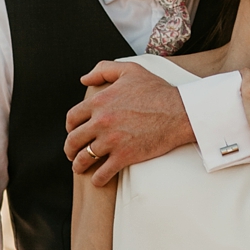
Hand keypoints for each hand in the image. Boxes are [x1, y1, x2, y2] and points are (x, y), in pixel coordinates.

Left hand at [64, 61, 194, 184]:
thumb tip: (84, 79)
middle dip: (69, 149)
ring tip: (80, 168)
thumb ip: (103, 69)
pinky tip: (98, 180)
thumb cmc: (157, 90)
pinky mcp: (124, 156)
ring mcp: (111, 140)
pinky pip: (102, 173)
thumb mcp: (129, 70)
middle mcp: (101, 122)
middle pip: (73, 140)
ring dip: (79, 165)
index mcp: (99, 101)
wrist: (179, 112)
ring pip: (84, 158)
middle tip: (72, 153)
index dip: (70, 127)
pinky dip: (97, 179)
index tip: (73, 132)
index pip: (72, 117)